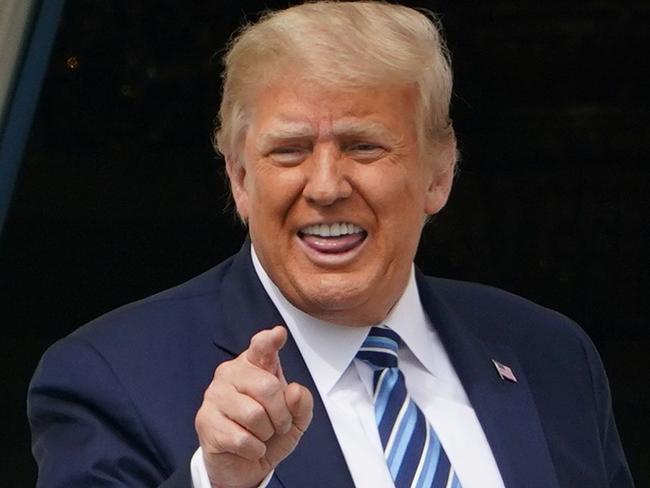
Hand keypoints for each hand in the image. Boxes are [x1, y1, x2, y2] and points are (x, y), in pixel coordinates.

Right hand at [195, 326, 313, 487]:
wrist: (243, 465)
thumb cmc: (268, 432)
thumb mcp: (296, 420)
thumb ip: (302, 403)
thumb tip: (294, 391)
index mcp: (254, 365)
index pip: (261, 347)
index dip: (270, 341)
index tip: (279, 334)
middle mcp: (230, 373)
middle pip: (268, 387)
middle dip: (281, 415)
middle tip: (277, 425)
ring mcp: (214, 395)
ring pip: (255, 415)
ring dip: (266, 433)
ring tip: (259, 434)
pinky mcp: (205, 421)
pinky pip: (242, 438)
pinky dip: (254, 449)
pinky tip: (247, 447)